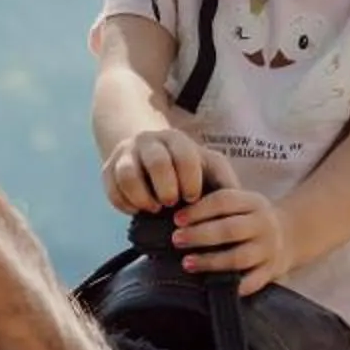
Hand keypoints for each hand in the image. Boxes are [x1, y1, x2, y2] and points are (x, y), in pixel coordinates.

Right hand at [102, 130, 230, 213]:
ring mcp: (126, 154)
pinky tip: (137, 210)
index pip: (184, 156)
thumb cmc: (187, 167)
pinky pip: (111, 189)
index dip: (190, 181)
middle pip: (156, 162)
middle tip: (172, 205)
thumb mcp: (209, 167)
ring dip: (142, 197)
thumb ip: (226, 182)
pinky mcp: (107, 169)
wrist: (147, 149)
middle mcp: (149, 142)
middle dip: (167, 188)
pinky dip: (124, 203)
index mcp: (176, 140)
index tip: (193, 198)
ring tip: (154, 208)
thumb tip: (242, 204)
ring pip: (128, 173)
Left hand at [170, 183, 293, 295]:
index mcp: (253, 203)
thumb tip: (177, 217)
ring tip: (187, 263)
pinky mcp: (271, 271)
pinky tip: (214, 286)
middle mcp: (263, 225)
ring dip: (210, 261)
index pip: (224, 201)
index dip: (199, 210)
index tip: (177, 219)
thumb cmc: (251, 219)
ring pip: (239, 257)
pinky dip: (234, 285)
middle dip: (200, 235)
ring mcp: (268, 249)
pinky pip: (253, 281)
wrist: (291, 234)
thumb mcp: (242, 203)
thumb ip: (216, 207)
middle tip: (176, 239)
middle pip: (230, 229)